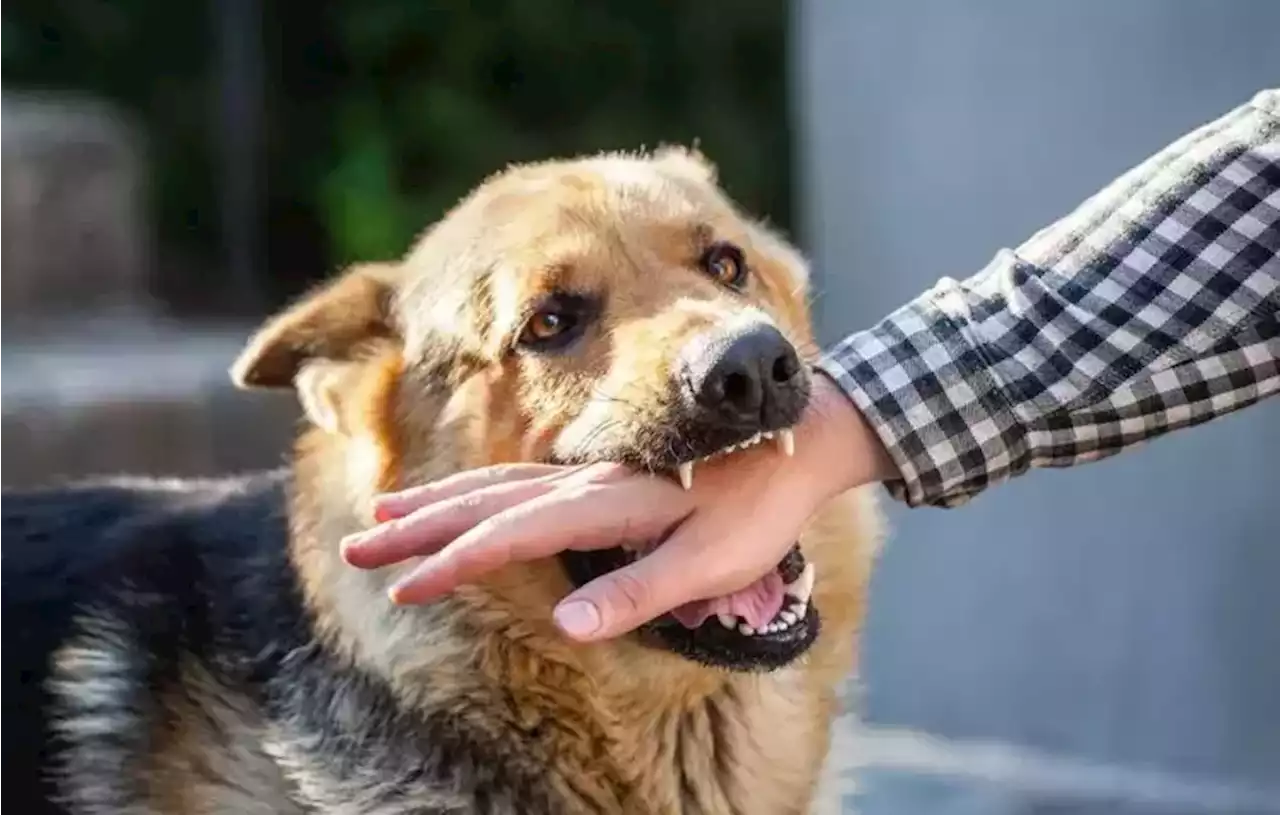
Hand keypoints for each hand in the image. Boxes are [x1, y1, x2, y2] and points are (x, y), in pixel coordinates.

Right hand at [340, 374, 894, 640]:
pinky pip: (521, 479)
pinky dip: (477, 490)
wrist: (800, 439)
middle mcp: (586, 482)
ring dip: (437, 501)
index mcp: (607, 504)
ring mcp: (590, 473)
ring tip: (384, 513)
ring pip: (495, 484)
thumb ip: (639, 592)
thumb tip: (567, 625)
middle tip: (359, 544)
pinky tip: (463, 499)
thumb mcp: (710, 562)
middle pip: (484, 502)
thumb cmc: (759, 509)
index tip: (404, 587)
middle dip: (418, 527)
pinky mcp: (600, 475)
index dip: (455, 563)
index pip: (512, 536)